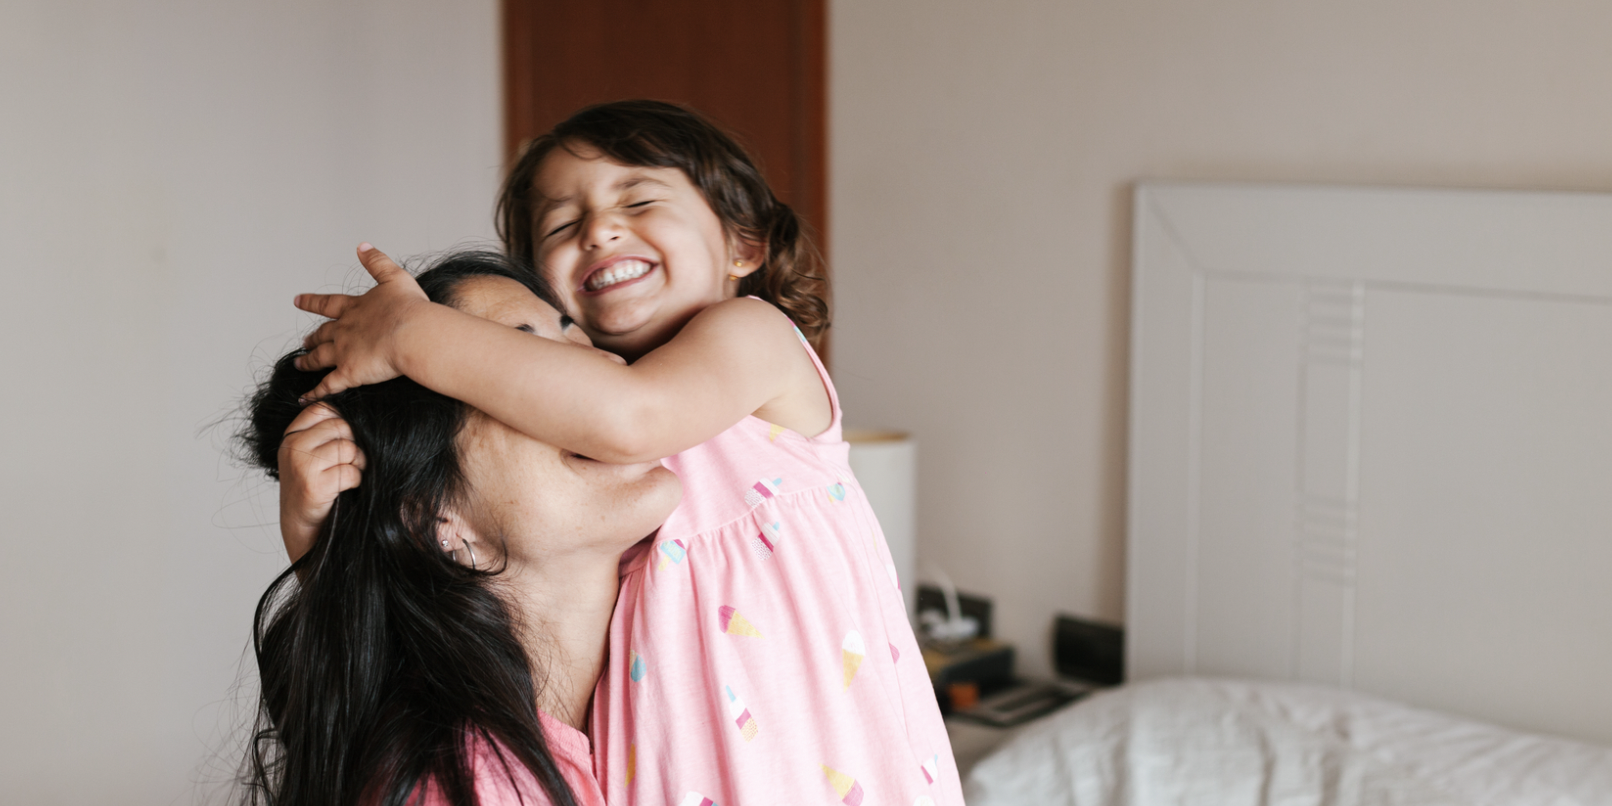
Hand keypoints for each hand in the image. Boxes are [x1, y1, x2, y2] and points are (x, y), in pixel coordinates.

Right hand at [277, 402, 365, 562]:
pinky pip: (351, 471)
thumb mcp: (307, 453)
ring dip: (357, 463)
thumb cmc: (312, 485)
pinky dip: (356, 480)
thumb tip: (357, 410)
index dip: (341, 420)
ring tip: (347, 475)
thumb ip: (322, 431)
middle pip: (341, 427)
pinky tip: (345, 488)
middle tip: (350, 461)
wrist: (300, 525)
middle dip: (353, 443)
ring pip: (348, 448)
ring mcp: (302, 465)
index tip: (344, 438)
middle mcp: (293, 447)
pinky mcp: (314, 486)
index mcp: (291, 435)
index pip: (322, 408)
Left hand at [294, 243, 429, 399]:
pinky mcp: (350, 373)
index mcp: (355, 308)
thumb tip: (361, 246)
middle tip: (304, 341)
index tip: (297, 301)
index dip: (311, 302)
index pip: (327, 304)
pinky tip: (305, 396)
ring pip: (319, 358)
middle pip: (322, 334)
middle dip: (312, 337)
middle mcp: (344, 329)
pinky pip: (328, 385)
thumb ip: (376, 262)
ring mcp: (344, 352)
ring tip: (300, 364)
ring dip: (308, 361)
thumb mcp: (395, 277)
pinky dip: (316, 392)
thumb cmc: (410, 308)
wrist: (414, 333)